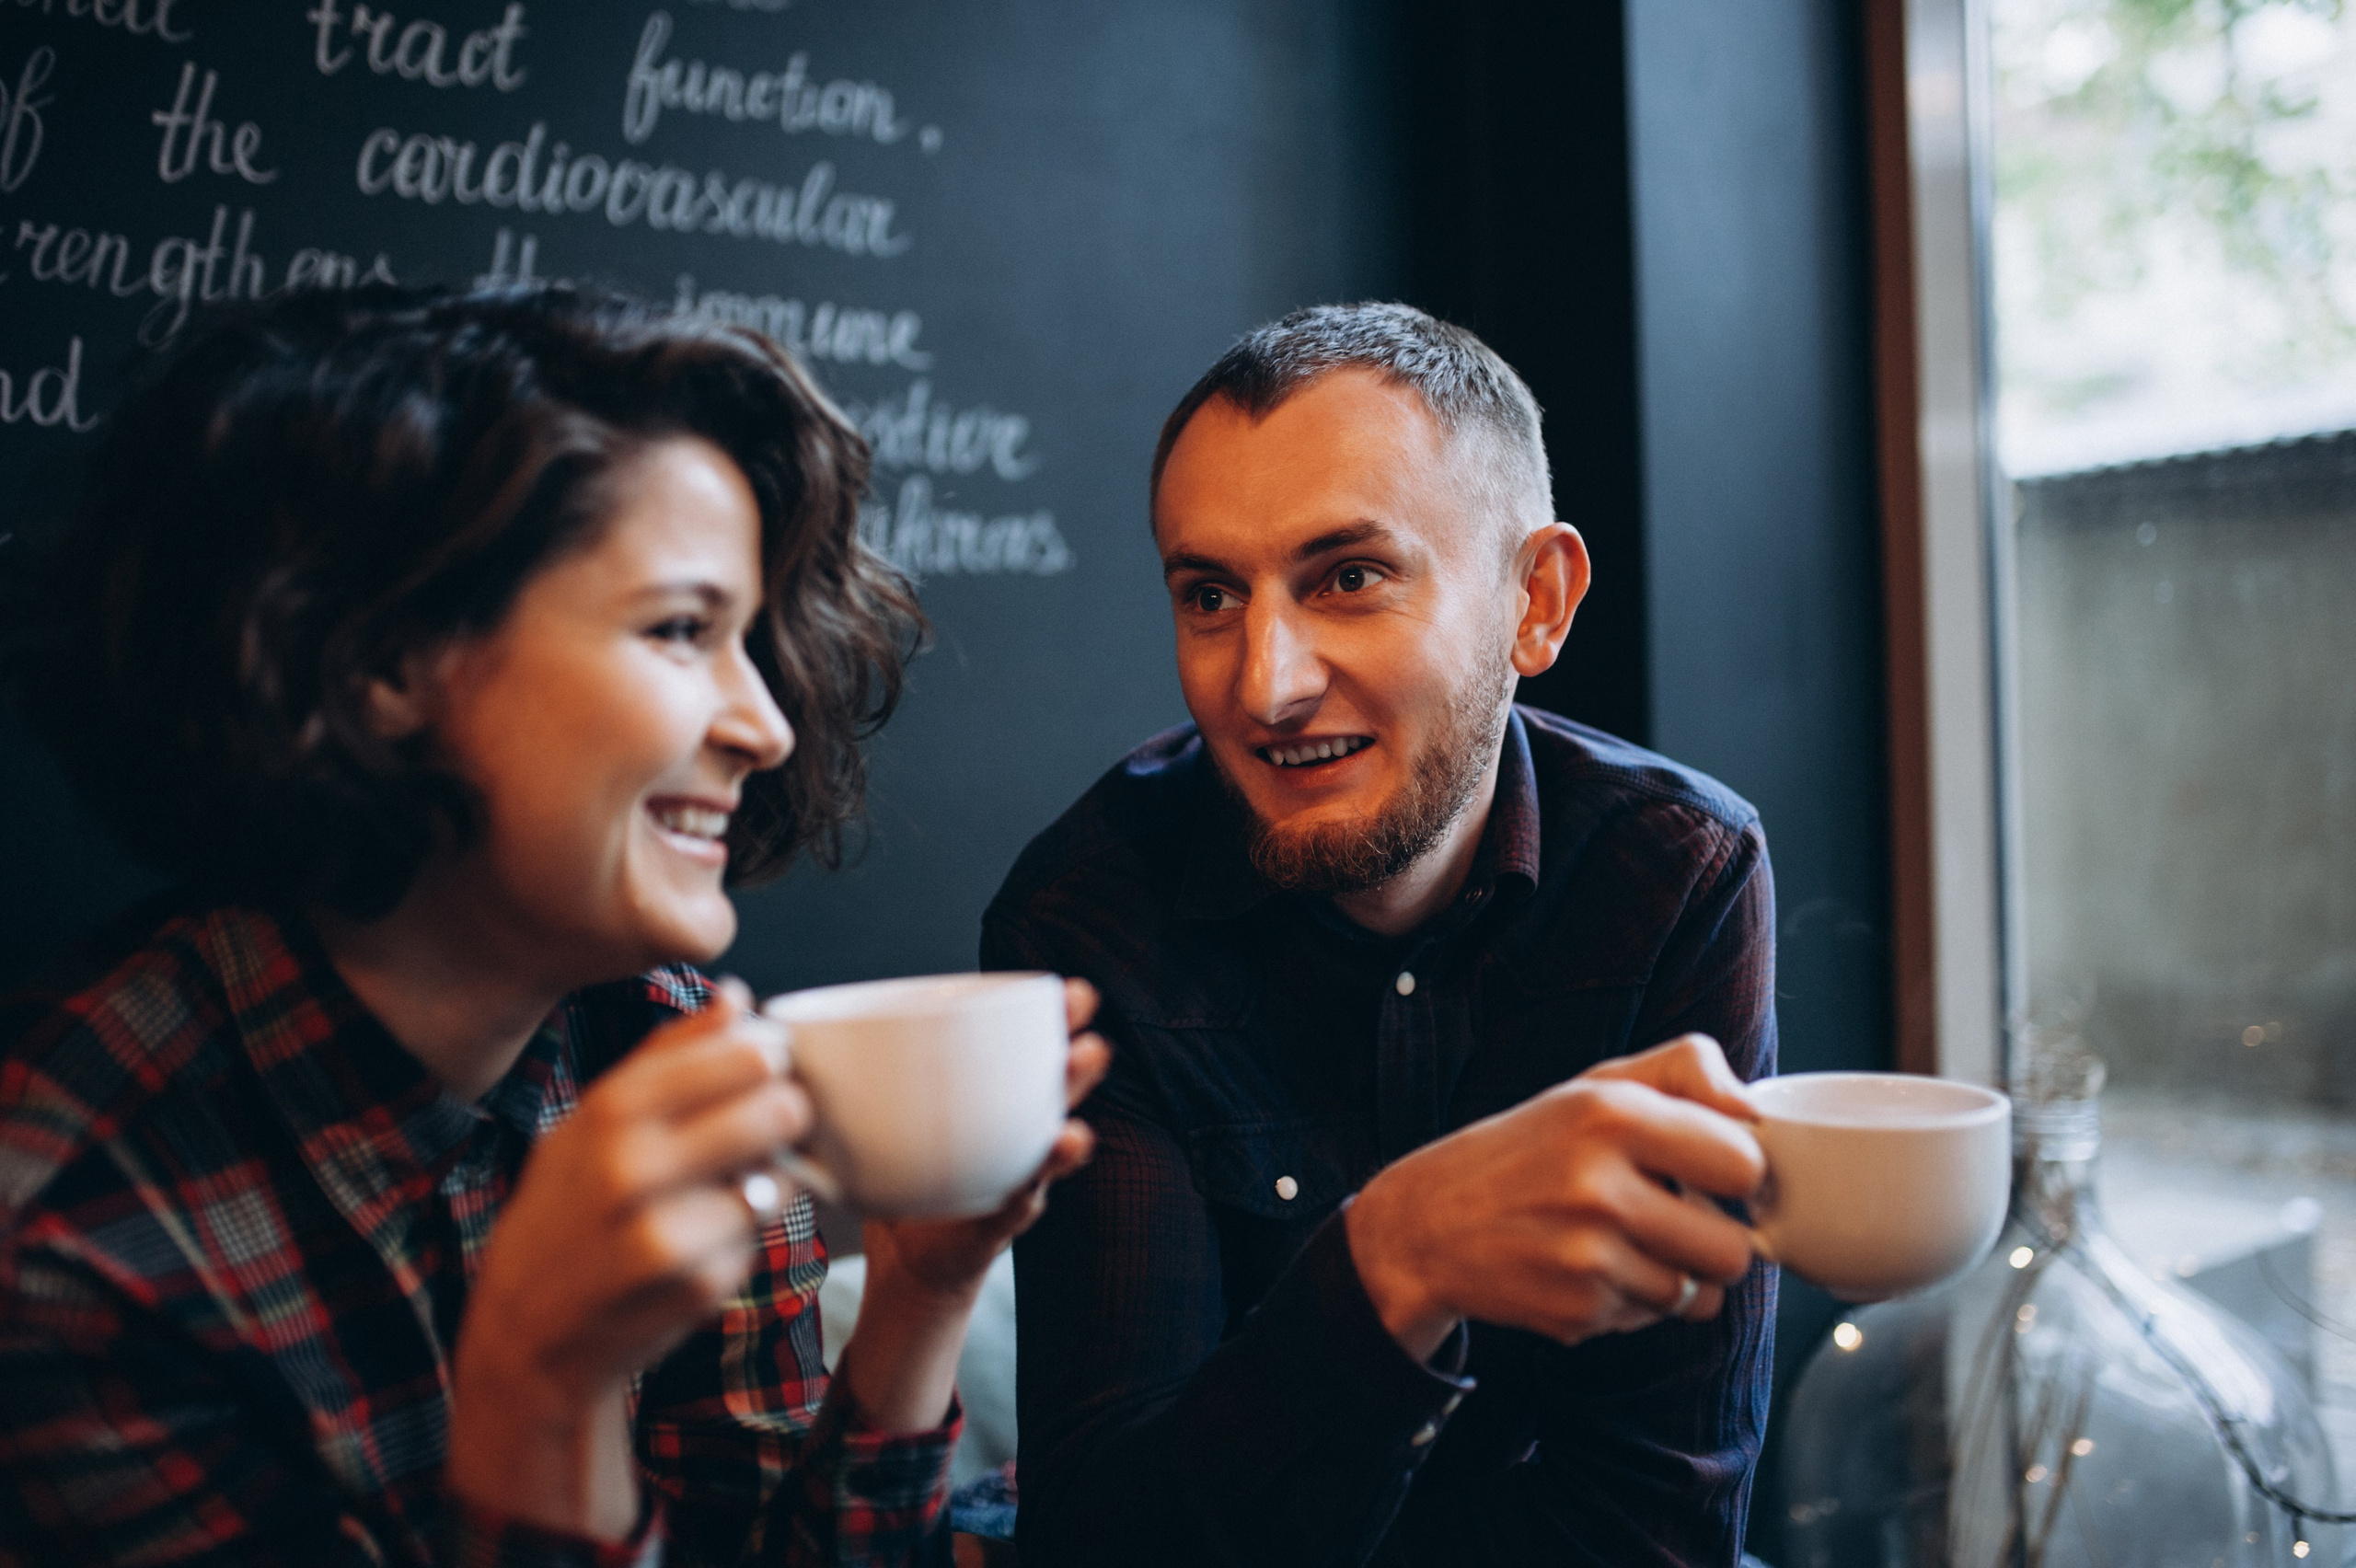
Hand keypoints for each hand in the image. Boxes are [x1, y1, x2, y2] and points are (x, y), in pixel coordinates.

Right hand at [446, 978, 808, 1536]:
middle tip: (770, 1123)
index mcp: (611, 1111)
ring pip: (782, 1175)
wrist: (528, 1336)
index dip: (773, 1055)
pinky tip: (704, 1239)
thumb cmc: (564, 1212)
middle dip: (787, 1113)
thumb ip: (667, 1055)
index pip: (740, 1053)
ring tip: (730, 1183)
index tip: (771, 1065)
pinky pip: (763, 1234)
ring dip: (771, 1177)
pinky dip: (748, 1232)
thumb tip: (736, 998)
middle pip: (778, 1108)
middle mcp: (637, 1168)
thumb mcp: (589, 1121)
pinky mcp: (701, 1285)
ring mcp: (670, 1232)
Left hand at [841, 978, 1111, 1431]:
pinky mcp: (994, 1223)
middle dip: (1070, 1048)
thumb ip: (830, 1081)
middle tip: (1085, 1014)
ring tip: (1082, 1081)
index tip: (1062, 985)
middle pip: (1049, 1085)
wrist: (906, 1274)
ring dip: (1069, 1110)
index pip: (1017, 1053)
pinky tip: (1051, 1159)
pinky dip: (1035, 1179)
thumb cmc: (893, 1187)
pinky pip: (1021, 1200)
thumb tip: (762, 1024)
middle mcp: (1007, 1136)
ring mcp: (1009, 1179)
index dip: (1044, 1019)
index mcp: (980, 1103)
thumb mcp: (863, 1126)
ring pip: (1049, 1138)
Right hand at [1345, 1033, 1763, 1360]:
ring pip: (1698, 1293)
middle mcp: (1598, 1186)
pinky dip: (1633, 1301)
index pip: (1743, 1162)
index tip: (1712, 1172)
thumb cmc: (1528, 1149)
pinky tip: (1589, 1270)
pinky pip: (1652, 1320)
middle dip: (1713, 1239)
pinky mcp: (1576, 1312)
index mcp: (1611, 1114)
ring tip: (1625, 1243)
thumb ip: (1686, 1070)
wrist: (1429, 1223)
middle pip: (1733, 1249)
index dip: (1736, 1172)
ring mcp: (1586, 1258)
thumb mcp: (1596, 1085)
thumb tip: (1750, 1107)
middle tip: (1674, 1217)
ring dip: (1674, 1275)